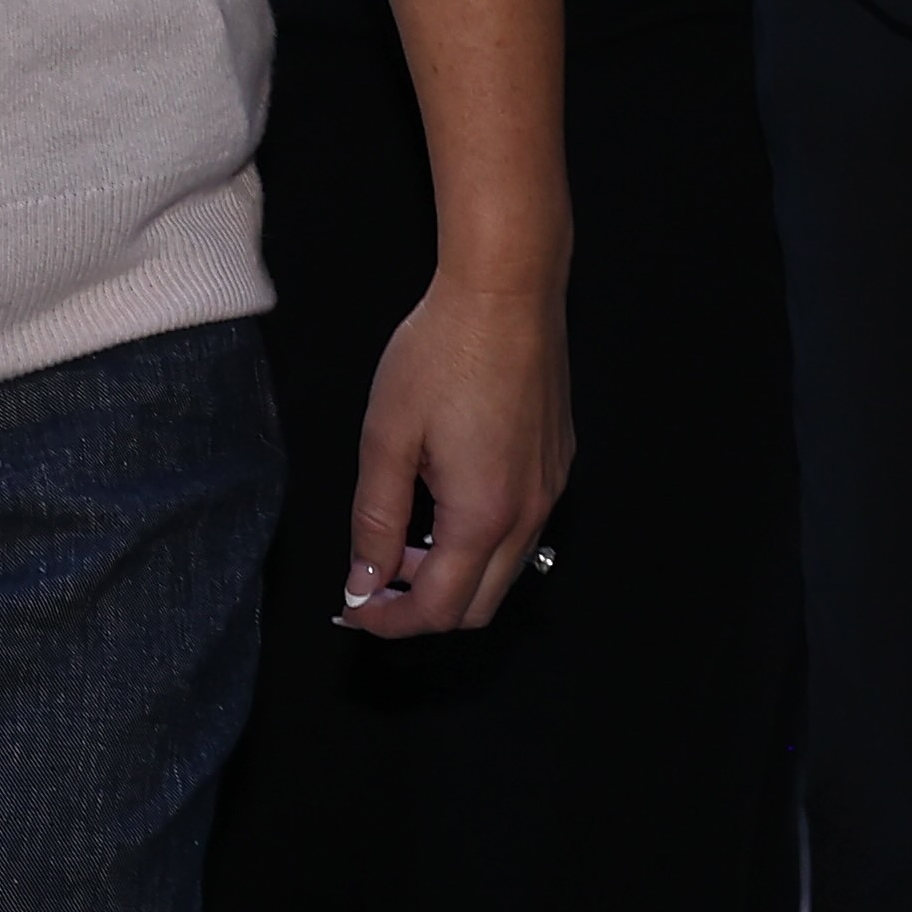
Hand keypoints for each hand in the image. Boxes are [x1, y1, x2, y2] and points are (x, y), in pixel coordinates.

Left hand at [338, 274, 570, 636]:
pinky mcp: (557, 465)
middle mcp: (528, 515)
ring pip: (504, 571)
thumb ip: (375, 518)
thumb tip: (364, 579)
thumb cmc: (443, 354)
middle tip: (373, 580)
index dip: (390, 620)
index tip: (354, 608)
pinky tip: (443, 502)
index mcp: (483, 517)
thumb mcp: (387, 437)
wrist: (507, 292)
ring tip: (402, 539)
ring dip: (452, 574)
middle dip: (422, 607)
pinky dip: (479, 541)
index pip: (438, 608)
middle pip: (479, 607)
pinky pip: (521, 530)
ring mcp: (549, 491)